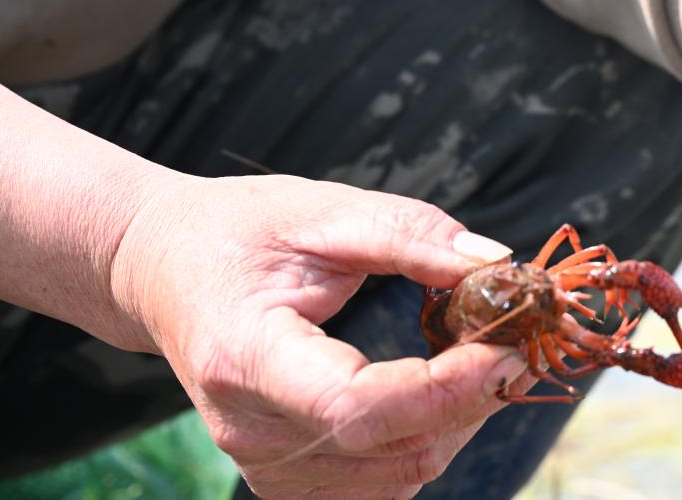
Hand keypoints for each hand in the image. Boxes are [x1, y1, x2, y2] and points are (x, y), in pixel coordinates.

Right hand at [110, 173, 531, 498]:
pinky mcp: (283, 476)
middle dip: (473, 399)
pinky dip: (427, 440)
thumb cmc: (240, 232)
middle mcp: (250, 428)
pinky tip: (440, 389)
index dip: (445, 386)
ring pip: (398, 476)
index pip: (358, 405)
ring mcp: (263, 463)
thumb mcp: (323, 210)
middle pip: (391, 449)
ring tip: (480, 355)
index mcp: (247, 357)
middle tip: (515, 337)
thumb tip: (495, 261)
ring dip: (459, 422)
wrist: (167, 269)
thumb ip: (409, 233)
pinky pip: (380, 485)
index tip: (506, 344)